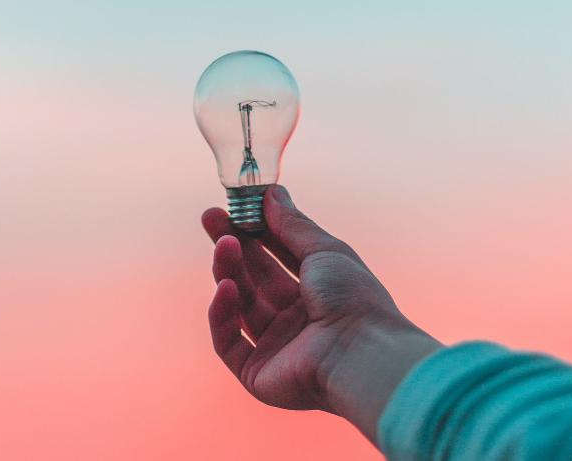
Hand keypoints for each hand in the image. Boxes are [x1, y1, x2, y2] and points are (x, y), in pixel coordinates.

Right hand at [203, 185, 440, 442]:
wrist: (361, 353)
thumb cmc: (353, 298)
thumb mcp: (324, 250)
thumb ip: (292, 224)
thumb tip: (271, 192)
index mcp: (316, 291)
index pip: (276, 256)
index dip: (254, 231)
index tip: (233, 207)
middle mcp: (295, 318)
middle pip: (254, 278)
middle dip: (232, 246)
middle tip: (210, 218)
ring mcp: (276, 346)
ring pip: (240, 304)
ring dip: (228, 272)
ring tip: (224, 245)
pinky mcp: (257, 372)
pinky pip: (228, 341)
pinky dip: (222, 314)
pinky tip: (225, 288)